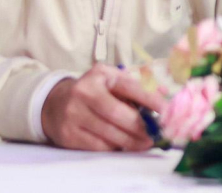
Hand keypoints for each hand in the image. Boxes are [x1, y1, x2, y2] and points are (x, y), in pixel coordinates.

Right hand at [40, 64, 165, 151]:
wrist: (54, 103)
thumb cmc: (94, 90)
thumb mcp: (112, 80)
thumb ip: (137, 86)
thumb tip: (165, 95)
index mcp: (100, 75)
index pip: (129, 87)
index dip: (150, 100)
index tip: (166, 111)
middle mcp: (84, 93)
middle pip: (117, 114)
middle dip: (140, 127)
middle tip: (155, 134)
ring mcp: (73, 115)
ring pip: (108, 133)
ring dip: (131, 141)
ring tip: (145, 143)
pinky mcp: (68, 134)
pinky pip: (97, 146)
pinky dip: (114, 147)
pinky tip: (124, 145)